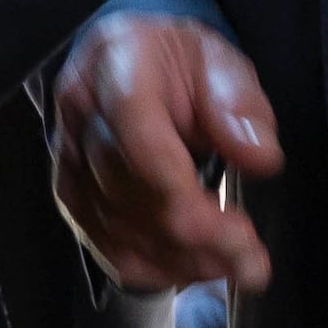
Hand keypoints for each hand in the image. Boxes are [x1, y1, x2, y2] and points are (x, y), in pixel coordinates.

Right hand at [49, 12, 283, 292]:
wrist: (134, 58)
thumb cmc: (182, 61)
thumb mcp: (222, 63)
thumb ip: (240, 104)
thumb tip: (259, 157)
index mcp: (118, 64)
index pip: (139, 140)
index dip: (184, 197)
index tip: (238, 232)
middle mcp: (80, 112)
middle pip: (129, 191)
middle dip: (196, 239)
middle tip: (253, 264)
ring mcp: (67, 156)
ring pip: (115, 226)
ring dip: (178, 260)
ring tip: (233, 268)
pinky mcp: (70, 192)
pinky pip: (104, 244)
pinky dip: (151, 268)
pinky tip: (193, 269)